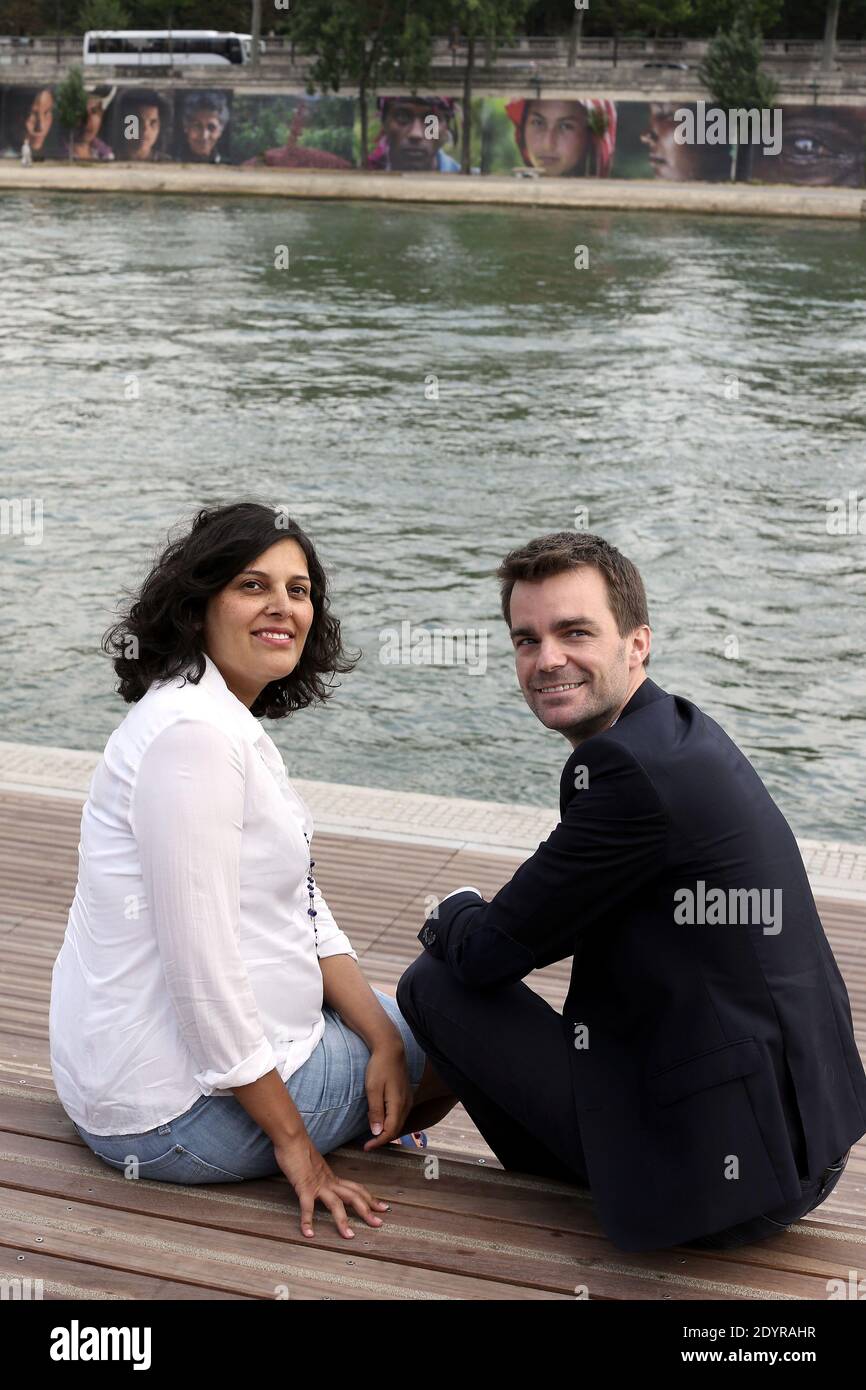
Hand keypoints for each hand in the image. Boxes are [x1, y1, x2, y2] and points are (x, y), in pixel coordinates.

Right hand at [273, 1133, 389, 1239]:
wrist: (292, 1138)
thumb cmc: (300, 1150)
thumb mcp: (315, 1166)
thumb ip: (320, 1175)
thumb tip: (321, 1182)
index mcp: (332, 1177)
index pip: (356, 1188)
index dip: (370, 1198)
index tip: (383, 1207)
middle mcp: (329, 1181)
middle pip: (353, 1196)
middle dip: (367, 1210)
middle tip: (379, 1223)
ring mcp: (317, 1184)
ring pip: (335, 1204)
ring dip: (343, 1221)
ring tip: (349, 1236)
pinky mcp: (304, 1186)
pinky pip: (307, 1206)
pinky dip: (308, 1221)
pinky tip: (309, 1233)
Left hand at [362, 1041, 413, 1150]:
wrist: (391, 1049)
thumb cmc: (379, 1067)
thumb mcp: (373, 1089)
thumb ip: (375, 1112)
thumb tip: (376, 1132)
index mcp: (398, 1104)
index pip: (390, 1131)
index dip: (378, 1142)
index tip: (366, 1147)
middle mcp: (406, 1104)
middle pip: (396, 1129)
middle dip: (383, 1139)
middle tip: (368, 1144)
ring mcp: (408, 1099)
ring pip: (399, 1122)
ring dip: (387, 1131)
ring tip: (373, 1134)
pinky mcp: (406, 1095)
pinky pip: (400, 1115)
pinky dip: (391, 1122)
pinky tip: (381, 1120)